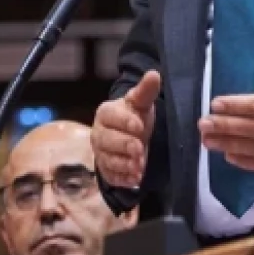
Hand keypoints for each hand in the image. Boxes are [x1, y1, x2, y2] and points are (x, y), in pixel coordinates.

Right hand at [92, 70, 160, 187]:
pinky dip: (123, 180)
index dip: (125, 121)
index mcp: (106, 113)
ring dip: (125, 165)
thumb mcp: (141, 103)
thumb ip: (146, 90)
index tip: (139, 126)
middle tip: (139, 150)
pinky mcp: (106, 170)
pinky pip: (111, 176)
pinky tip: (135, 180)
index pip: (111, 116)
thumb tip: (154, 74)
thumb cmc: (134, 116)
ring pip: (108, 160)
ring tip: (139, 168)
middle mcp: (98, 133)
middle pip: (107, 140)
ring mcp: (100, 153)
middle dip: (124, 145)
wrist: (129, 137)